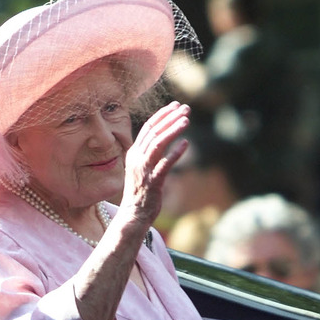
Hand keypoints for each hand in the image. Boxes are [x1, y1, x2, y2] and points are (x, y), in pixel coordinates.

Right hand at [121, 101, 189, 224]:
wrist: (133, 214)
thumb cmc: (140, 191)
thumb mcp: (141, 167)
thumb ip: (149, 153)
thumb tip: (162, 138)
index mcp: (133, 153)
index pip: (147, 128)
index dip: (161, 115)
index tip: (175, 105)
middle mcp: (136, 158)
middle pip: (153, 132)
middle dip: (170, 118)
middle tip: (185, 108)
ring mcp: (143, 169)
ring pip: (157, 144)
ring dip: (172, 130)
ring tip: (186, 120)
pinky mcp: (152, 181)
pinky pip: (164, 164)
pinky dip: (175, 153)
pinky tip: (186, 144)